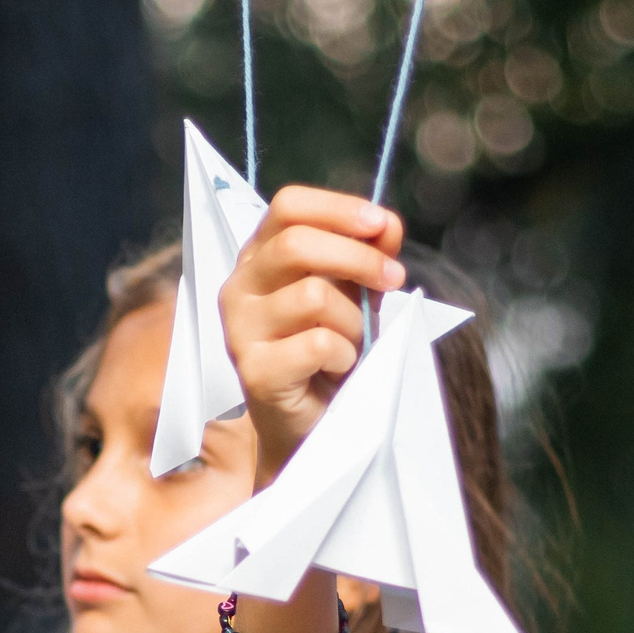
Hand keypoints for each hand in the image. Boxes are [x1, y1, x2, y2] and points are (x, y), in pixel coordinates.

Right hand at [219, 188, 405, 483]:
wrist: (312, 426)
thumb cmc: (330, 353)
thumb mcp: (356, 294)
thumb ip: (368, 254)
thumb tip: (386, 225)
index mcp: (259, 259)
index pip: (287, 206)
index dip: (337, 208)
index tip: (380, 224)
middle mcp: (239, 289)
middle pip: (296, 244)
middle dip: (359, 258)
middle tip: (394, 278)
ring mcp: (240, 331)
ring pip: (313, 296)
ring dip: (352, 321)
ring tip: (352, 343)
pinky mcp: (254, 371)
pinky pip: (318, 343)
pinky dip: (344, 355)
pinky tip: (336, 369)